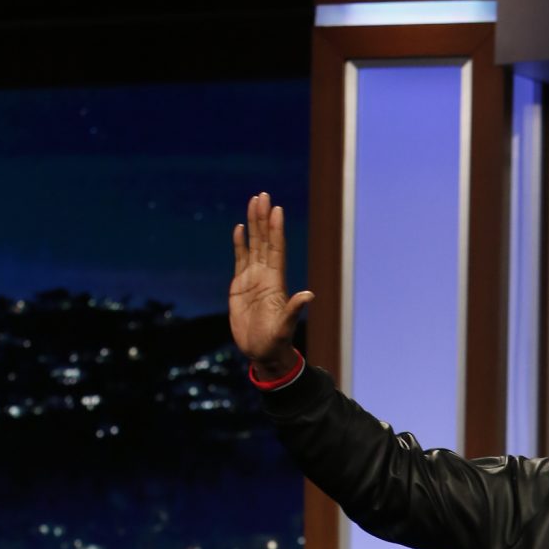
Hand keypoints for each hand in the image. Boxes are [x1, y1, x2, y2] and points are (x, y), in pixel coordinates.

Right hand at [230, 191, 313, 368]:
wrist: (262, 352)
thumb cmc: (275, 343)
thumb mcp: (285, 327)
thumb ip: (294, 310)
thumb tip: (310, 296)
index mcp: (275, 283)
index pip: (276, 250)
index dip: (276, 230)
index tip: (276, 210)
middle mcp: (265, 276)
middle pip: (264, 241)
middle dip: (263, 218)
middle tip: (263, 195)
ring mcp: (253, 279)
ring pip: (253, 245)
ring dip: (253, 224)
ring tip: (253, 202)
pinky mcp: (240, 286)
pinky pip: (240, 259)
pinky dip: (240, 243)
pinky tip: (239, 228)